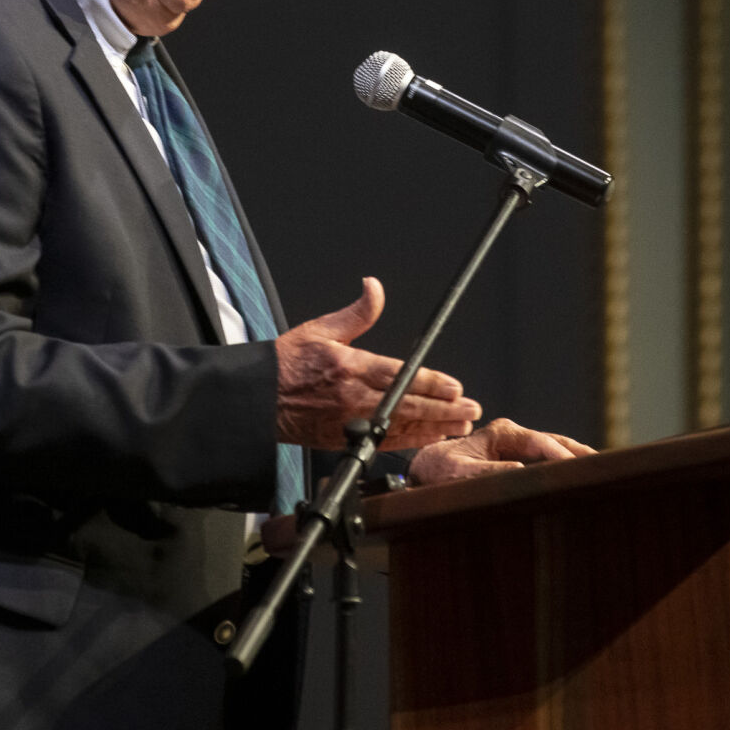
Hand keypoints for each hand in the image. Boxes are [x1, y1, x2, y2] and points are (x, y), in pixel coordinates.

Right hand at [275, 277, 481, 449]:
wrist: (258, 400)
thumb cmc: (287, 363)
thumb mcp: (320, 328)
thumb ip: (356, 313)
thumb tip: (374, 287)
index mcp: (348, 366)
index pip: (398, 375)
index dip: (429, 383)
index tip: (454, 386)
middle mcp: (352, 397)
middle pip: (407, 405)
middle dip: (443, 409)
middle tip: (471, 409)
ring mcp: (349, 421)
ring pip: (401, 427)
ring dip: (434, 427)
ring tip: (461, 426)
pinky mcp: (344, 439)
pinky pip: (384, 442)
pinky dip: (411, 441)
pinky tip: (431, 437)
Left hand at [407, 417, 597, 484]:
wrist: (426, 470)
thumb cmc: (440, 472)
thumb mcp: (460, 474)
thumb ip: (488, 472)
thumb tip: (520, 470)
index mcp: (502, 432)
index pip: (539, 442)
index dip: (560, 455)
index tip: (577, 468)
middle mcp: (511, 433)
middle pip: (553, 440)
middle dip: (577, 452)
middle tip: (602, 465)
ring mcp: (515, 442)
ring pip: (553, 446)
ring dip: (574, 457)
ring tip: (598, 469)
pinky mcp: (516, 453)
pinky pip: (546, 456)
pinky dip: (564, 463)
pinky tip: (577, 474)